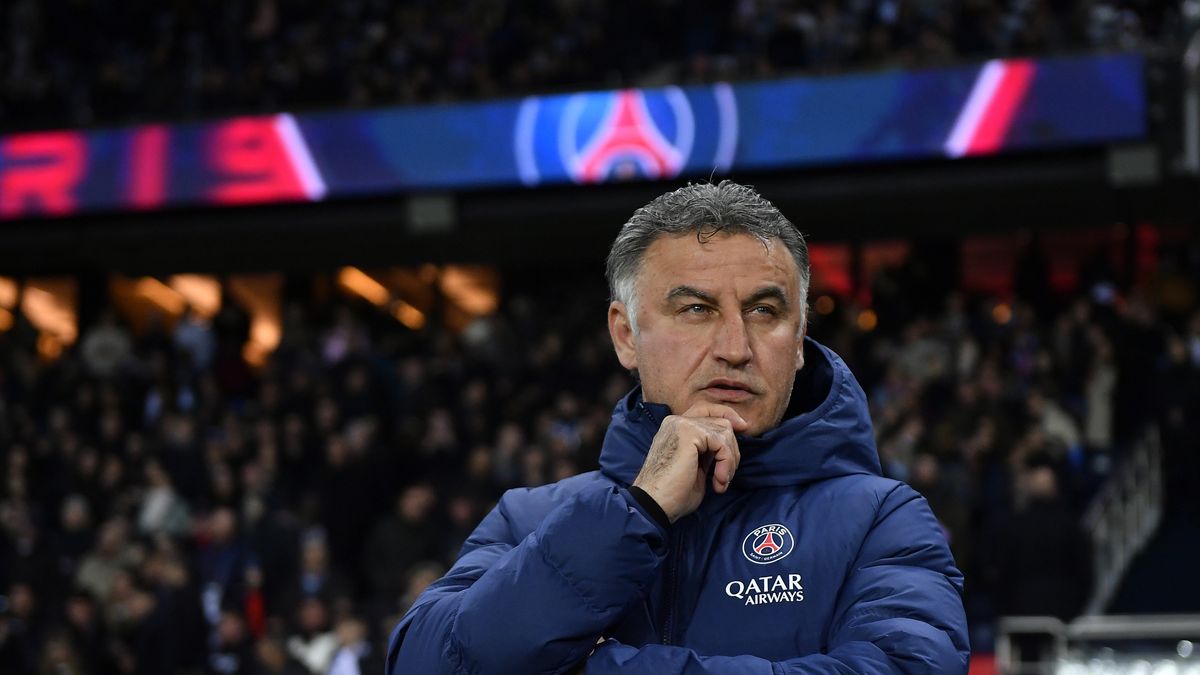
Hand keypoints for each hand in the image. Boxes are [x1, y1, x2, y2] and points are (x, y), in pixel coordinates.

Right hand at [632, 403, 745, 522]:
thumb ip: (708, 450)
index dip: (728, 415)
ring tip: (720, 482)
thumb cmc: (673, 493)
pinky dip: (726, 464)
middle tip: (725, 477)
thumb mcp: (696, 466)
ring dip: (730, 460)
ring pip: (725, 432)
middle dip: (731, 449)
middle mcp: (676, 421)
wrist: (655, 504)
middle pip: (721, 421)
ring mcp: (682, 424)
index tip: (743, 428)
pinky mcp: (689, 433)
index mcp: (676, 428)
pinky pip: (722, 443)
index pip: (707, 410)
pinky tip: (718, 482)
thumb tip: (730, 442)